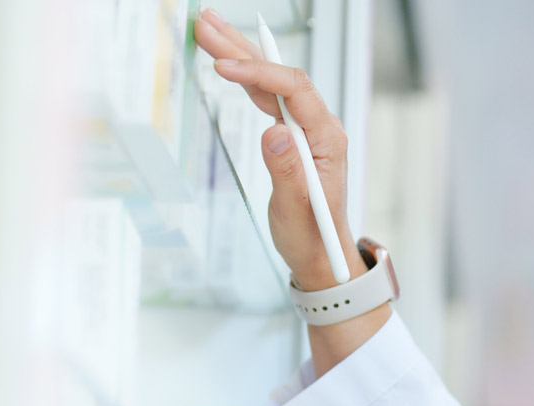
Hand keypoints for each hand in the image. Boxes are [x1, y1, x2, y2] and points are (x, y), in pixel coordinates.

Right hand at [192, 8, 366, 290]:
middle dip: (242, 48)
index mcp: (327, 139)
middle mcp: (318, 127)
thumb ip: (287, 171)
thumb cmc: (311, 235)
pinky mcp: (290, 135)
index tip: (224, 67)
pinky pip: (266, 97)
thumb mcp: (296, 209)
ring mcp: (304, 129)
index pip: (294, 90)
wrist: (321, 253)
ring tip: (208, 30)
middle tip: (206, 24)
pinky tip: (226, 61)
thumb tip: (274, 132)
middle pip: (280, 75)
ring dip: (239, 55)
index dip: (259, 73)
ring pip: (270, 82)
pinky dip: (243, 77)